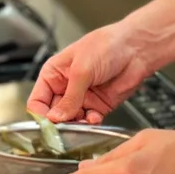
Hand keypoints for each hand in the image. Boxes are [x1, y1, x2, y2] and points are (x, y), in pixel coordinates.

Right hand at [27, 22, 151, 123]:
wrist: (137, 48)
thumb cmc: (107, 45)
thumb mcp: (82, 70)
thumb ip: (69, 97)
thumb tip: (55, 118)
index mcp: (54, 73)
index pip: (37, 101)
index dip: (40, 115)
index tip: (47, 125)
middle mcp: (66, 87)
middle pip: (53, 114)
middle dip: (59, 123)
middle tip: (65, 128)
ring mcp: (82, 97)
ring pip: (70, 120)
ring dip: (75, 124)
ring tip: (81, 121)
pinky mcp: (98, 106)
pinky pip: (88, 121)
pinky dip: (90, 123)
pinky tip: (94, 117)